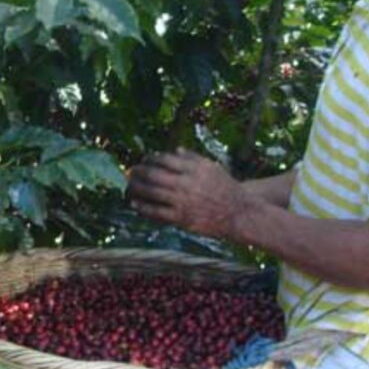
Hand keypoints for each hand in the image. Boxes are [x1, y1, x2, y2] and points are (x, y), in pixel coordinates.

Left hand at [127, 149, 246, 240]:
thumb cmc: (225, 187)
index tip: (144, 159)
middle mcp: (187, 184)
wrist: (240, 212)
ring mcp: (183, 201)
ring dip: (136, 188)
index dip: (150, 158)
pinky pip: (157, 212)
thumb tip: (175, 150)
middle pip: (154, 175)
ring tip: (128, 186)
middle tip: (131, 171)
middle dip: (138, 172)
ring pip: (152, 192)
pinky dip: (143, 207)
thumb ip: (192, 158)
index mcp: (194, 168)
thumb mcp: (212, 167)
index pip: (164, 159)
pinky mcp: (182, 218)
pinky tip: (135, 203)